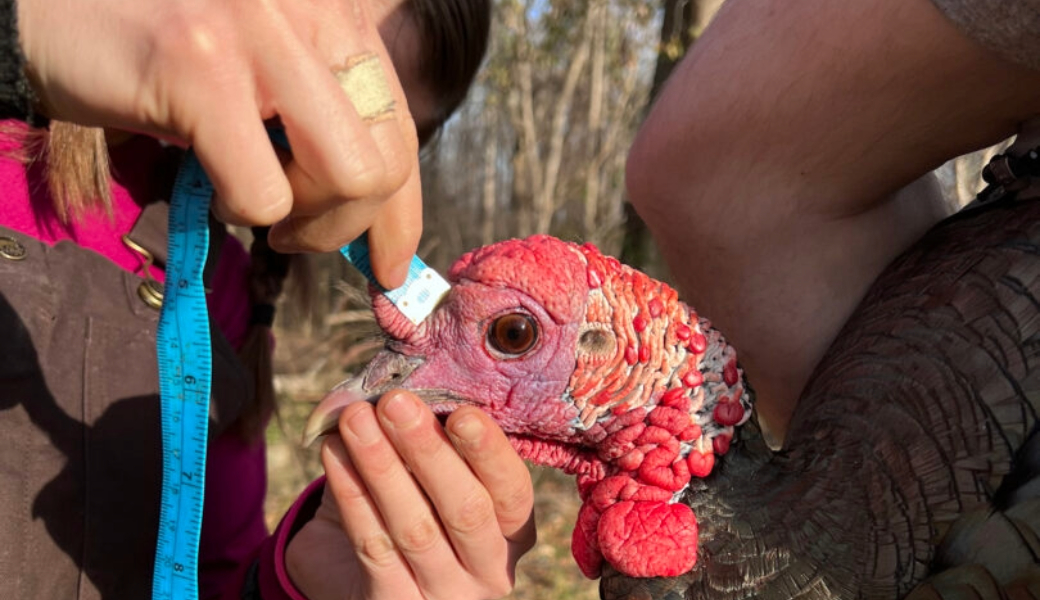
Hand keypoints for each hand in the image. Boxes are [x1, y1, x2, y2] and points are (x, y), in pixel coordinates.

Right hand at [17, 0, 420, 285]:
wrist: (47, 10)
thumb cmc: (162, 54)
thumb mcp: (269, 76)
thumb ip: (328, 124)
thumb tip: (378, 225)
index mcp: (338, 11)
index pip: (403, 127)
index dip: (404, 211)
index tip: (390, 263)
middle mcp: (315, 9)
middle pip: (387, 162)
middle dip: (348, 226)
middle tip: (295, 235)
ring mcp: (262, 33)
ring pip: (348, 179)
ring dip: (300, 223)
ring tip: (248, 200)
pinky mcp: (204, 70)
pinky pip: (263, 194)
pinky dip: (236, 210)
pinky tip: (205, 183)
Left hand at [286, 391, 536, 599]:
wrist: (359, 579)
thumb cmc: (413, 508)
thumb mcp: (430, 477)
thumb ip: (424, 436)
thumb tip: (395, 384)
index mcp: (513, 531)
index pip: (512, 492)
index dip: (490, 453)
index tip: (461, 412)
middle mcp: (489, 569)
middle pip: (467, 510)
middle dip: (429, 451)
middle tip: (395, 403)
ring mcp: (444, 595)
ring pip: (415, 528)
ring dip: (381, 466)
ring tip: (355, 418)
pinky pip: (373, 547)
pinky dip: (352, 495)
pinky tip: (334, 454)